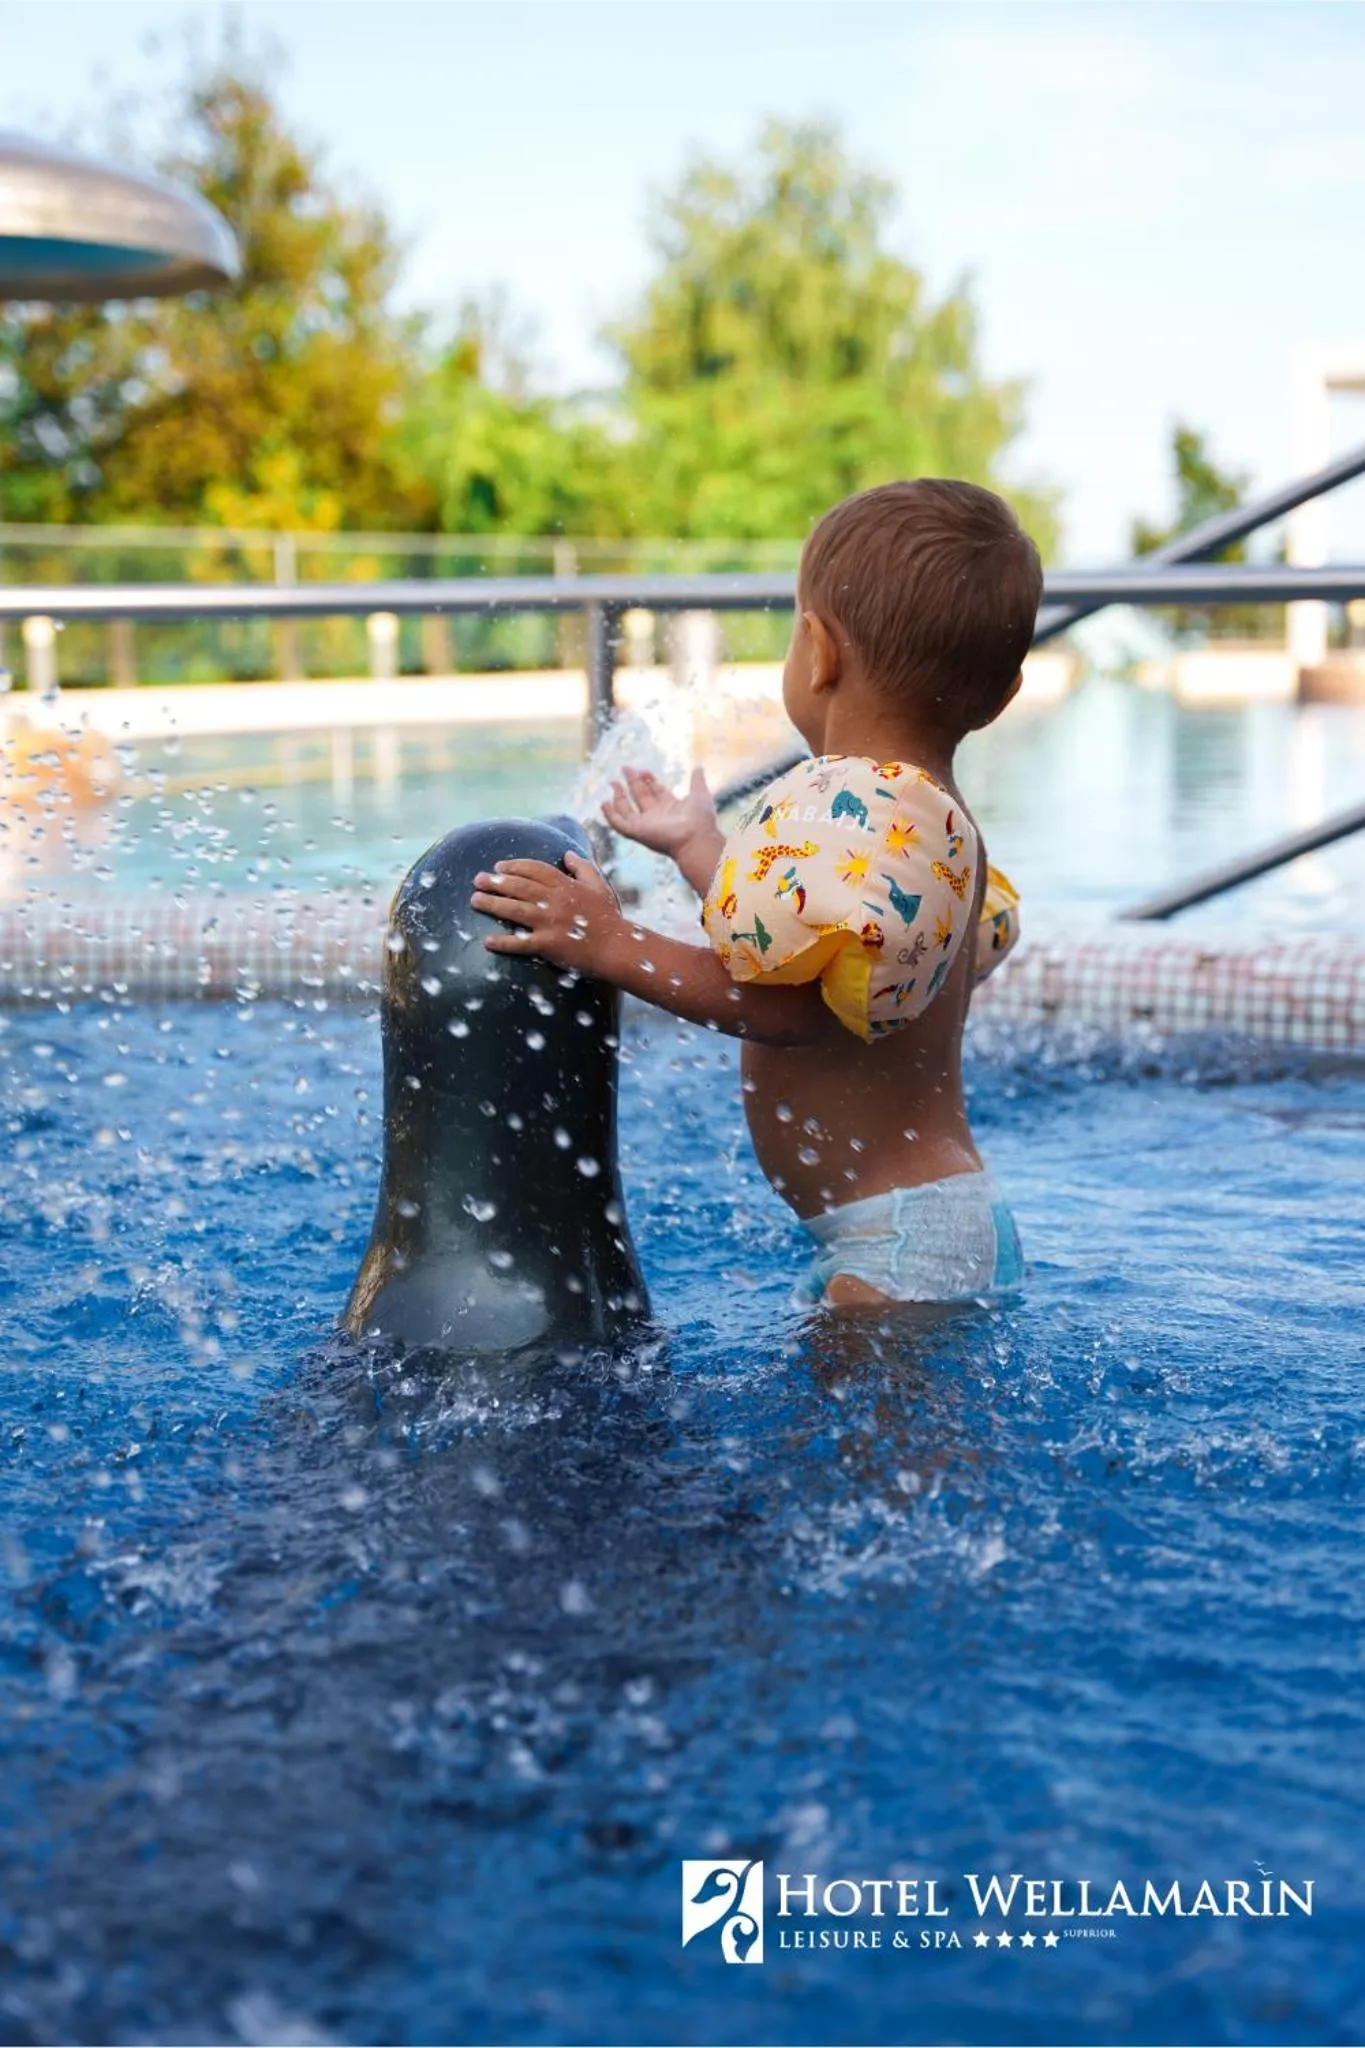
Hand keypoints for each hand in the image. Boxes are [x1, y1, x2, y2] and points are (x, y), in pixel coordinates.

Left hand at [470, 853, 626, 971]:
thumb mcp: (599, 886)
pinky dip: (503, 942)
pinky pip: (521, 943)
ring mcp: (550, 923)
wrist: (617, 948)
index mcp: (565, 886)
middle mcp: (554, 901)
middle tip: (477, 880)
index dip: (514, 866)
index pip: (534, 869)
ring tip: (474, 900)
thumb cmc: (609, 917)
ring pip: (513, 910)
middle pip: (518, 887)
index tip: (498, 866)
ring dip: (491, 904)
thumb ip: (583, 867)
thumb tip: (567, 854)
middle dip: (495, 881)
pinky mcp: (549, 945)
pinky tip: (487, 941)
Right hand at [602, 765, 716, 859]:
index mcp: (670, 807)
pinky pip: (618, 824)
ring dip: (619, 796)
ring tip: (613, 782)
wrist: (696, 838)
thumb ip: (697, 781)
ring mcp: (645, 825)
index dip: (649, 780)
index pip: (656, 791)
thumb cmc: (701, 819)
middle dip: (633, 782)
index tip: (644, 770)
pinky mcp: (636, 832)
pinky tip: (604, 802)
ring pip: (628, 810)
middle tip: (625, 768)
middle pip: (641, 797)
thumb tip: (698, 767)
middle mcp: (656, 816)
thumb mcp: (699, 794)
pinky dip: (610, 815)